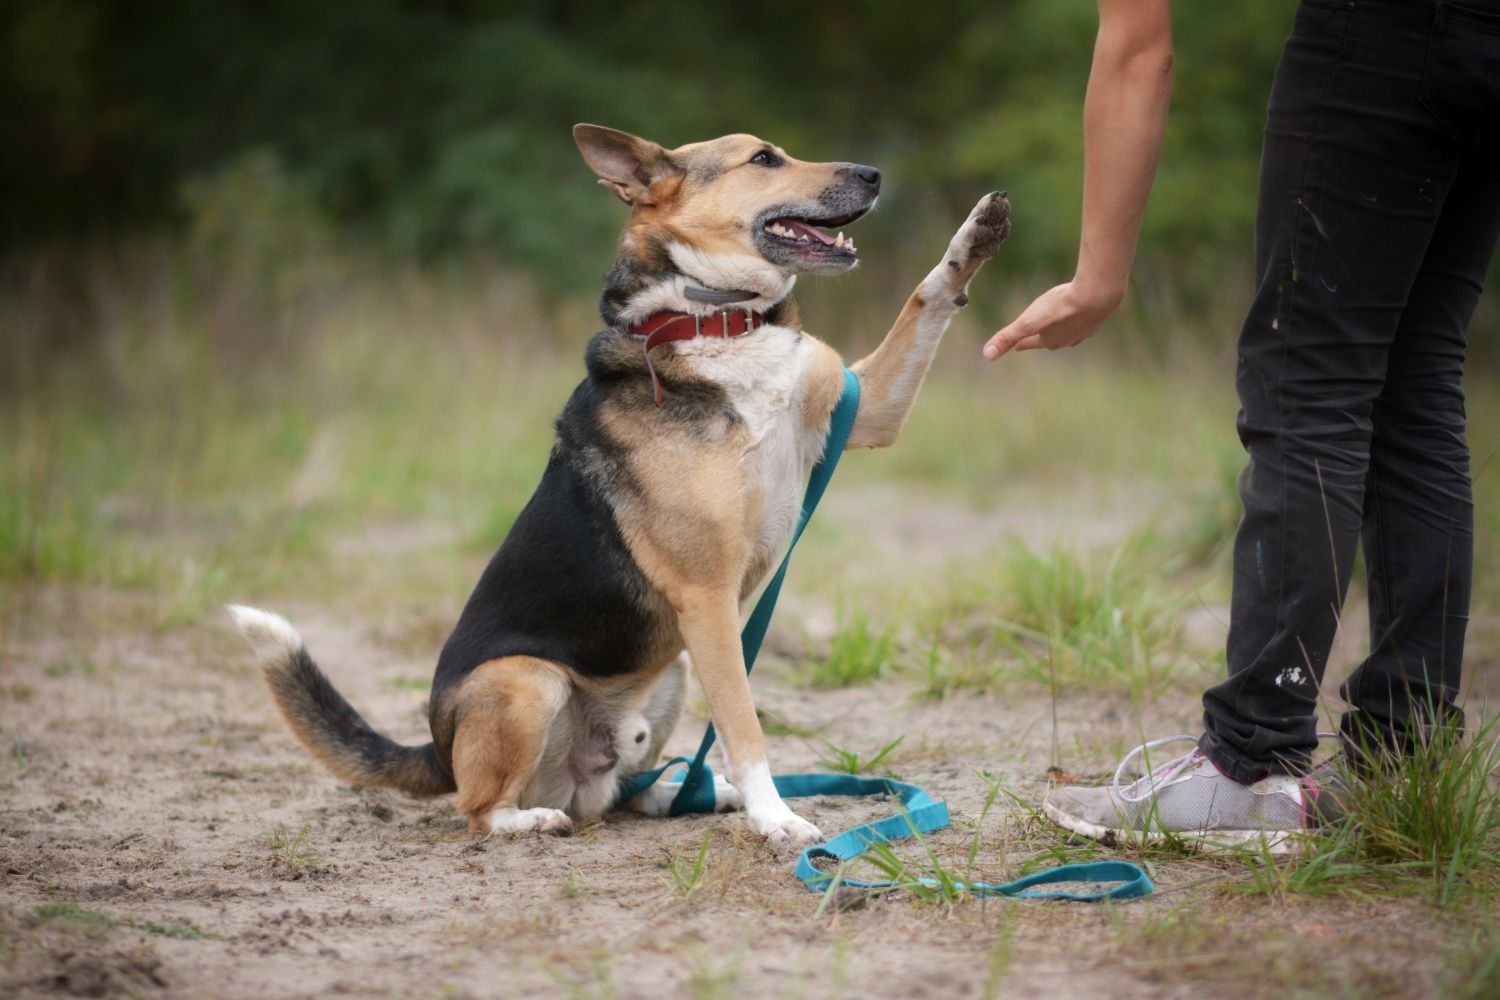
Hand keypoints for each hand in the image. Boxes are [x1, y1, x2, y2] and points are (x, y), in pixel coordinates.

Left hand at [982, 280, 1120, 359]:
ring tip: (1059, 329)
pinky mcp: (1096, 318)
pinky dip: (1078, 320)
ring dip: (1061, 331)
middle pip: (1049, 340)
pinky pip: (1084, 321)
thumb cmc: (1060, 308)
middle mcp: (1066, 340)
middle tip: (1036, 337)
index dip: (1020, 343)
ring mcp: (1083, 330)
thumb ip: (1007, 336)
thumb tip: (987, 355)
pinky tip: (1081, 316)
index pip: (1029, 343)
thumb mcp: (1028, 321)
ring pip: (1068, 333)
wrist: (1095, 296)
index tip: (1015, 347)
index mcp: (1048, 341)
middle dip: (1041, 338)